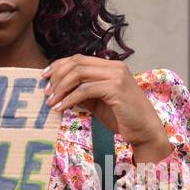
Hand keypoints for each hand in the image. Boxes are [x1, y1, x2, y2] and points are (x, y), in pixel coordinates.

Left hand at [42, 55, 172, 162]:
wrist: (145, 131)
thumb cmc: (123, 118)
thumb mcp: (98, 102)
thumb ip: (83, 93)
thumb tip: (60, 90)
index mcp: (111, 66)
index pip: (79, 59)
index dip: (59, 65)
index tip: (44, 77)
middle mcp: (115, 67)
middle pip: (77, 63)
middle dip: (57, 76)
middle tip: (46, 92)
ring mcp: (116, 76)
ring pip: (79, 74)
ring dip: (61, 87)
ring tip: (51, 102)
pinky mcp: (116, 89)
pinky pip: (85, 90)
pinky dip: (70, 98)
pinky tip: (61, 108)